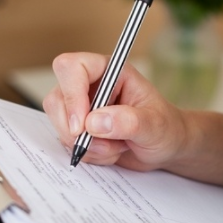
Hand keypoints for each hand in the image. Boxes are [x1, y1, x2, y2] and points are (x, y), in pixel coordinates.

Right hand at [43, 52, 188, 170]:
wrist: (166, 147)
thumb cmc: (166, 128)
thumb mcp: (155, 125)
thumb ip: (129, 121)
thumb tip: (95, 122)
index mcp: (110, 71)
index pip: (72, 68)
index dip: (72, 96)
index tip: (83, 126)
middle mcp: (91, 86)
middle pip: (57, 99)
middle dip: (76, 130)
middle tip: (105, 144)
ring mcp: (81, 107)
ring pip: (59, 124)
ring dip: (86, 145)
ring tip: (116, 147)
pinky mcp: (79, 128)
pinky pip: (67, 142)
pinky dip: (87, 154)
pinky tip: (110, 151)